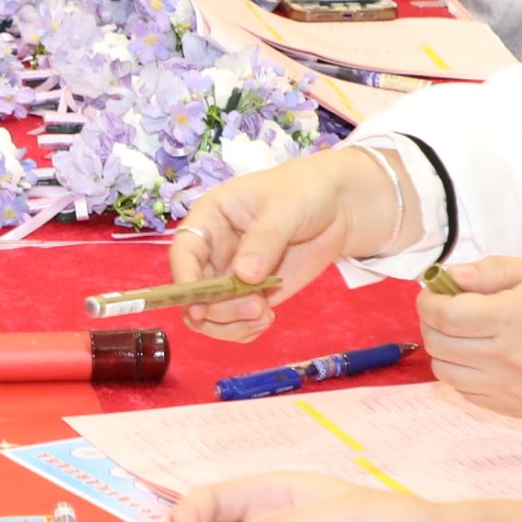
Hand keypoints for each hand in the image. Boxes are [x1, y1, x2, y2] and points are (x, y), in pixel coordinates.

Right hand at [168, 146, 409, 340]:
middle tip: (255, 308)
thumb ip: (264, 240)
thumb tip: (244, 276)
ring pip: (209, 314)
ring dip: (231, 325)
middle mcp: (213, 252)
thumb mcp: (285, 208)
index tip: (199, 306)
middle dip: (217, 309)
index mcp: (210, 220)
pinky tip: (267, 320)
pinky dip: (245, 330)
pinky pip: (235, 322)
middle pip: (194, 291)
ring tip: (265, 316)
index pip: (183, 252)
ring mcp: (231, 277)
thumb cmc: (304, 192)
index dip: (185, 280)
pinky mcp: (252, 294)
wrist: (337, 207)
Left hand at [421, 257, 521, 418]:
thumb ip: (494, 271)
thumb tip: (451, 276)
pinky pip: (466, 393)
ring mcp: (512, 389)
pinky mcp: (516, 408)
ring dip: (444, 349)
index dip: (428, 301)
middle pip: (439, 343)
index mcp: (517, 318)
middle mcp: (510, 358)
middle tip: (444, 308)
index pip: (446, 316)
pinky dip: (462, 372)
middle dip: (431, 322)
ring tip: (462, 332)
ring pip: (446, 372)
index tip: (432, 292)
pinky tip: (480, 355)